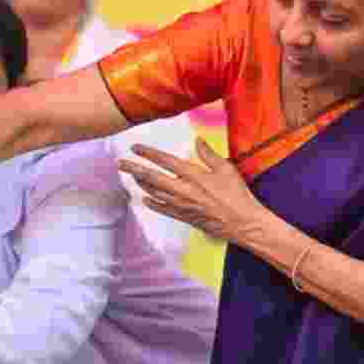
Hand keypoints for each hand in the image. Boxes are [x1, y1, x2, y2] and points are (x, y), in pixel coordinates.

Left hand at [117, 138, 269, 243]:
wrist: (242, 223)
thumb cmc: (237, 195)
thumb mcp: (226, 169)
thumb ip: (208, 154)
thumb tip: (197, 140)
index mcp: (193, 175)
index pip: (165, 161)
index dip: (148, 153)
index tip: (135, 147)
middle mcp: (183, 190)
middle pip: (152, 177)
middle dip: (134, 169)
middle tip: (120, 163)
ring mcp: (181, 205)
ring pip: (154, 193)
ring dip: (141, 184)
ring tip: (133, 176)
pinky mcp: (184, 217)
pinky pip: (162, 209)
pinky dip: (151, 202)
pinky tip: (144, 199)